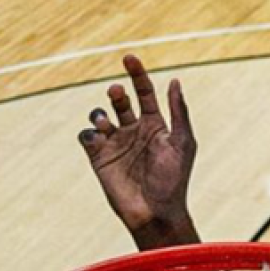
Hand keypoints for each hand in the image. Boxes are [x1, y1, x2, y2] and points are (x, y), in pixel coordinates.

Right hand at [78, 55, 197, 237]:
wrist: (156, 213)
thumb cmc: (174, 179)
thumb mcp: (183, 142)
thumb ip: (178, 112)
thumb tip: (175, 81)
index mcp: (155, 124)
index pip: (143, 91)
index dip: (136, 73)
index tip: (128, 57)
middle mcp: (133, 130)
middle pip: (119, 100)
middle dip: (115, 93)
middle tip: (116, 93)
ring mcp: (115, 143)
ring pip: (100, 115)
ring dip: (100, 113)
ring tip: (106, 122)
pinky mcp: (99, 158)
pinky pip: (87, 136)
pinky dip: (88, 132)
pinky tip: (97, 137)